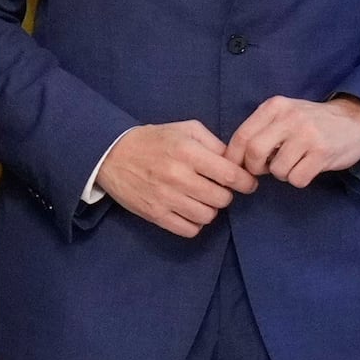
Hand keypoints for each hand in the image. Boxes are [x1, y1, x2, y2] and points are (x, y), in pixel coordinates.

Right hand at [92, 120, 252, 236]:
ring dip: (210, 209)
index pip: (229, 175)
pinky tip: (189, 211)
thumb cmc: (154, 140)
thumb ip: (213, 143)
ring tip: (201, 199)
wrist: (112, 155)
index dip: (245, 182)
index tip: (247, 184)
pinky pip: (189, 230)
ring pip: (207, 216)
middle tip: (217, 188)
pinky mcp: (155, 215)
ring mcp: (166, 198)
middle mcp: (178, 176)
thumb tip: (236, 162)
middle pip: (222, 198)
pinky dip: (194, 223)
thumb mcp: (185, 130)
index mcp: (188, 152)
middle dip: (225, 194)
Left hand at [230, 93, 359, 187]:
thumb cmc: (312, 122)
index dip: (234, 157)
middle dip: (254, 168)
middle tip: (264, 170)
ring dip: (281, 174)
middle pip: (254, 152)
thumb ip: (262, 130)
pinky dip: (298, 179)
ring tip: (294, 163)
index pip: (242, 135)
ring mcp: (307, 135)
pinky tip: (307, 168)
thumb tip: (237, 158)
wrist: (354, 120)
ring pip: (277, 169)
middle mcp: (290, 117)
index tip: (237, 168)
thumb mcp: (285, 114)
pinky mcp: (322, 153)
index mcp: (275, 106)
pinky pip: (296, 178)